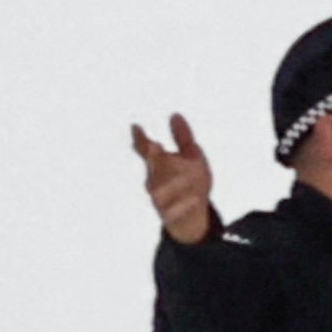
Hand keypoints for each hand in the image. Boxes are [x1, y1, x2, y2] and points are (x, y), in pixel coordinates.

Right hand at [132, 117, 215, 243]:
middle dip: (153, 157)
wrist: (189, 218)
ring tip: (186, 177)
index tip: (136, 127)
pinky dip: (183, 205)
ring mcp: (160, 198)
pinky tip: (195, 200)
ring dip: (173, 183)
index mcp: (160, 163)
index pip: (146, 148)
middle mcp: (155, 179)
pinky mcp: (170, 215)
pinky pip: (174, 211)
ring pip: (161, 190)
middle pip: (152, 166)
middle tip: (155, 146)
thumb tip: (174, 114)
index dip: (140, 138)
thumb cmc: (190, 182)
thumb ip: (182, 137)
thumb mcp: (191, 156)